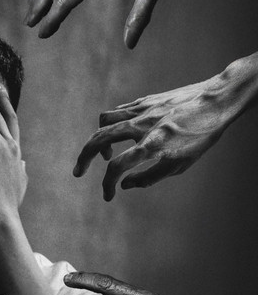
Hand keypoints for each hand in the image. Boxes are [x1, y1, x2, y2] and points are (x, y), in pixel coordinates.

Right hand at [72, 72, 242, 200]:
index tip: (108, 195)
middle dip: (84, 157)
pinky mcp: (143, 101)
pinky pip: (117, 113)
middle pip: (99, 139)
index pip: (118, 167)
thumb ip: (149, 176)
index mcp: (153, 145)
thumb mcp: (181, 164)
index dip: (107, 184)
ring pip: (104, 122)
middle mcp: (142, 126)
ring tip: (102, 154)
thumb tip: (124, 185)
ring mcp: (140, 111)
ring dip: (96, 139)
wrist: (216, 99)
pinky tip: (118, 135)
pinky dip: (111, 126)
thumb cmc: (202, 135)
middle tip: (78, 172)